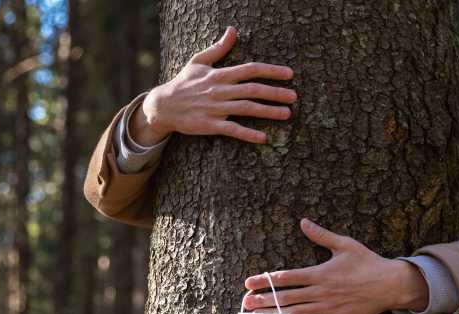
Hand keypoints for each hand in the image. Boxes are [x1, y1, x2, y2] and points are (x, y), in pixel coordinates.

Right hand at [129, 26, 296, 145]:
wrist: (163, 105)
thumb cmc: (184, 83)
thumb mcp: (199, 61)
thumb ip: (219, 48)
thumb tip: (233, 30)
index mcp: (219, 75)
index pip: (250, 70)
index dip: (270, 71)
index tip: (289, 74)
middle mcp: (220, 90)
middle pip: (252, 89)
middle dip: (275, 92)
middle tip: (294, 96)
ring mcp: (215, 108)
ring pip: (246, 109)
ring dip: (268, 111)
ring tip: (287, 114)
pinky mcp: (210, 125)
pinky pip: (232, 130)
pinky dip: (248, 134)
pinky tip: (263, 138)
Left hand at [243, 219, 429, 313]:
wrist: (391, 284)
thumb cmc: (368, 262)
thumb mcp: (344, 244)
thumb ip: (321, 235)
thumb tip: (303, 222)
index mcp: (320, 273)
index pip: (286, 277)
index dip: (265, 280)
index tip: (249, 283)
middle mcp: (320, 292)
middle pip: (286, 297)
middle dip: (263, 300)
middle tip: (244, 303)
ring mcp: (327, 309)